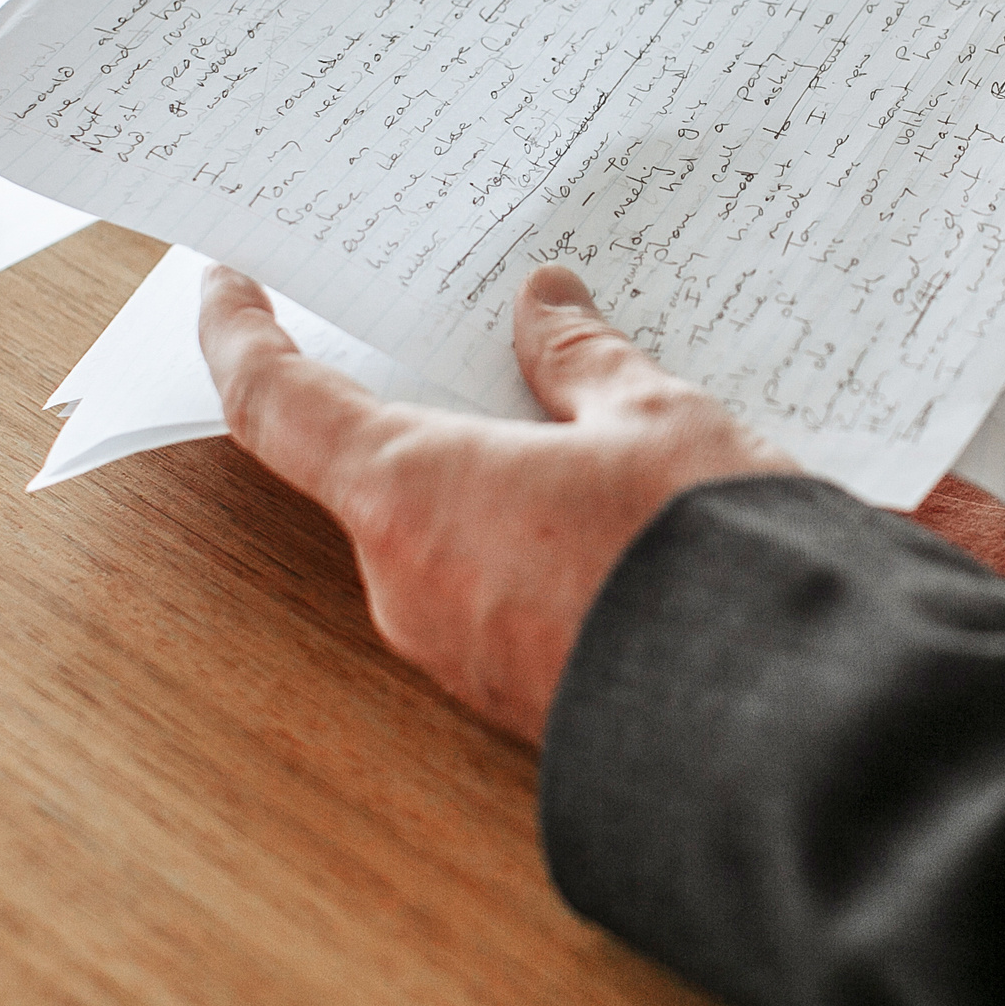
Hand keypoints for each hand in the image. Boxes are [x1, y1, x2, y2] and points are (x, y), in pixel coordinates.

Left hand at [198, 261, 798, 743]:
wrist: (776, 720)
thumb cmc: (700, 553)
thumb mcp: (656, 418)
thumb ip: (582, 360)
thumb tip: (545, 307)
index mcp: (410, 492)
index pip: (276, 401)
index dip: (239, 333)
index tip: (229, 285)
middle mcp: (404, 582)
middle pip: (371, 470)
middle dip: (423, 410)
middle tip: (482, 348)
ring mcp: (452, 652)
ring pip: (437, 537)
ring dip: (486, 482)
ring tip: (584, 436)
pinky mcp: (507, 697)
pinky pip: (486, 595)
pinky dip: (520, 544)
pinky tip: (606, 519)